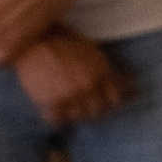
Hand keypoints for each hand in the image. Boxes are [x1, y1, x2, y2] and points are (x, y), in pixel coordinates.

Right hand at [13, 31, 127, 124]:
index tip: (106, 103)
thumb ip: (105, 70)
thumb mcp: (91, 51)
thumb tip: (126, 84)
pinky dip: (56, 119)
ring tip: (68, 110)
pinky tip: (52, 113)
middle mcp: (89, 85)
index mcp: (101, 72)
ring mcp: (71, 95)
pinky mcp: (52, 101)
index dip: (112, 102)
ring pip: (80, 118)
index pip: (116, 98)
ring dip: (75, 115)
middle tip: (85, 107)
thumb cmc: (64, 41)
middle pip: (99, 111)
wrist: (36, 39)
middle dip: (93, 110)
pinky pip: (58, 121)